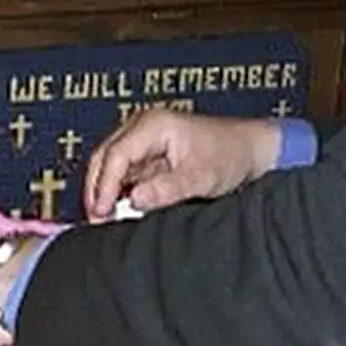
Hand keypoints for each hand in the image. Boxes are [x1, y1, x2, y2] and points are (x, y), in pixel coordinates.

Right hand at [84, 111, 281, 220]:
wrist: (250, 150)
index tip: (100, 212)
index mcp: (152, 125)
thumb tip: (134, 200)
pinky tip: (117, 211)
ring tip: (103, 220)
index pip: (115, 155)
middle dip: (96, 189)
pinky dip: (117, 191)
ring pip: (109, 165)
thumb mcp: (201, 176)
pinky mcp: (148, 154)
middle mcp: (142, 127)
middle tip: (95, 220)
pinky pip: (123, 172)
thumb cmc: (230, 155)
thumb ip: (167, 188)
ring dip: (104, 191)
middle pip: (103, 157)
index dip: (103, 185)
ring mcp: (143, 140)